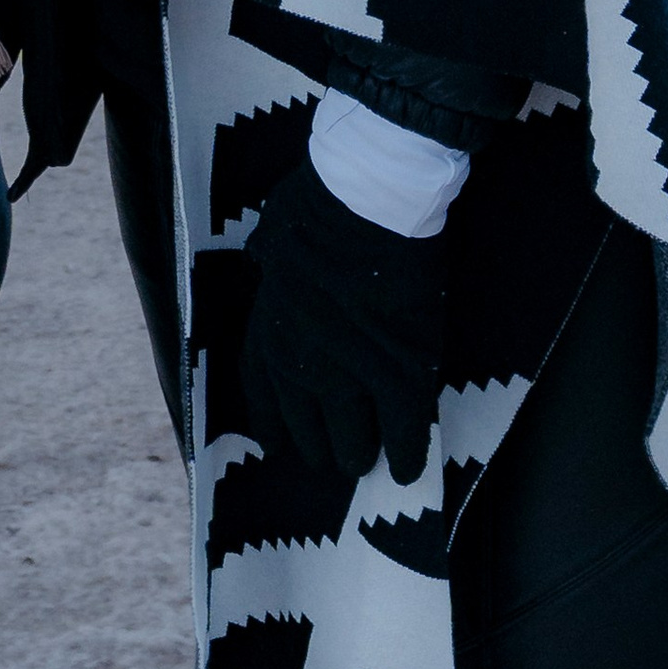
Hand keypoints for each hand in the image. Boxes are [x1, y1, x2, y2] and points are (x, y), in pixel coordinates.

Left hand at [240, 159, 445, 487]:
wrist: (367, 199)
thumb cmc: (315, 205)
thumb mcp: (272, 238)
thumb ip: (270, 265)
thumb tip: (266, 263)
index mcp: (269, 328)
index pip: (261, 393)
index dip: (270, 423)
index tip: (276, 444)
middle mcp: (302, 363)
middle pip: (307, 427)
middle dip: (318, 445)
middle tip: (332, 454)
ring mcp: (352, 374)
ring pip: (353, 440)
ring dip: (358, 454)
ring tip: (364, 460)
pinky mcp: (402, 374)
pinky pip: (404, 432)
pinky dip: (406, 455)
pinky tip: (406, 468)